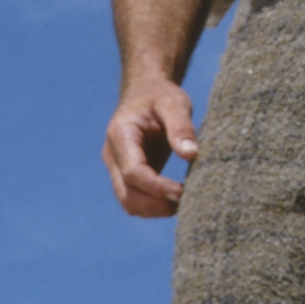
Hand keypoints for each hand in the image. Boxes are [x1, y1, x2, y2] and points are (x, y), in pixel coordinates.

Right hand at [102, 74, 198, 217]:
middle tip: (186, 203)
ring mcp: (117, 167)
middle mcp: (113, 155)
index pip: (133, 172)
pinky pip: (135, 199)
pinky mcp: (127, 175)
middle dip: (155, 204)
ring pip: (128, 201)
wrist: (146, 93)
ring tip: (183, 203)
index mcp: (121, 135)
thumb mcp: (174, 102)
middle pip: (127, 193)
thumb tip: (191, 155)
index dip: (157, 187)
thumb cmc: (160, 95)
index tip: (181, 192)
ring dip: (154, 210)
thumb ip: (181, 126)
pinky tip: (175, 201)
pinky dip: (153, 206)